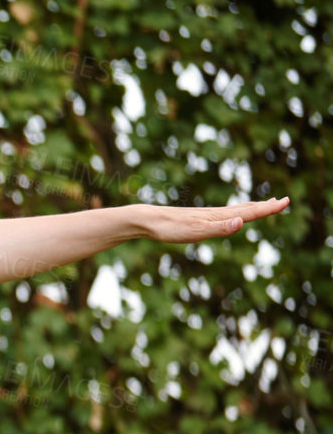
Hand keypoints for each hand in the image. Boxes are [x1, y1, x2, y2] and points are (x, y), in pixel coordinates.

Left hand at [141, 197, 289, 242]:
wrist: (148, 220)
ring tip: (263, 204)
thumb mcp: (196, 232)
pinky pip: (222, 214)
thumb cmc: (170, 228)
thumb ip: (220, 229)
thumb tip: (242, 222)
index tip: (285, 202)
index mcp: (218, 216)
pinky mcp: (197, 218)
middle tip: (282, 201)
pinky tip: (231, 215)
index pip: (249, 212)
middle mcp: (215, 213)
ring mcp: (206, 215)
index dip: (267, 208)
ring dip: (251, 207)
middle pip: (245, 208)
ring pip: (234, 210)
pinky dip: (234, 212)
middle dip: (264, 206)